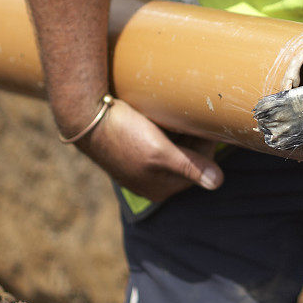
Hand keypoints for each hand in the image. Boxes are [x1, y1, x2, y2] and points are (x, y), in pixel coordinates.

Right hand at [73, 99, 223, 200]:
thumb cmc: (123, 134)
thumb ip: (190, 166)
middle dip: (192, 136)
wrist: (83, 117)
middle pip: (188, 157)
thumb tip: (218, 183)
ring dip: (179, 131)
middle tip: (190, 114)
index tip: (207, 121)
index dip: (206, 141)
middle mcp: (153, 183)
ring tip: (174, 114)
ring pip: (175, 147)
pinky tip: (161, 116)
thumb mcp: (160, 151)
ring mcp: (142, 168)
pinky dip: (164, 129)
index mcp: (162, 189)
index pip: (200, 165)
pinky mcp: (132, 152)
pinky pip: (159, 141)